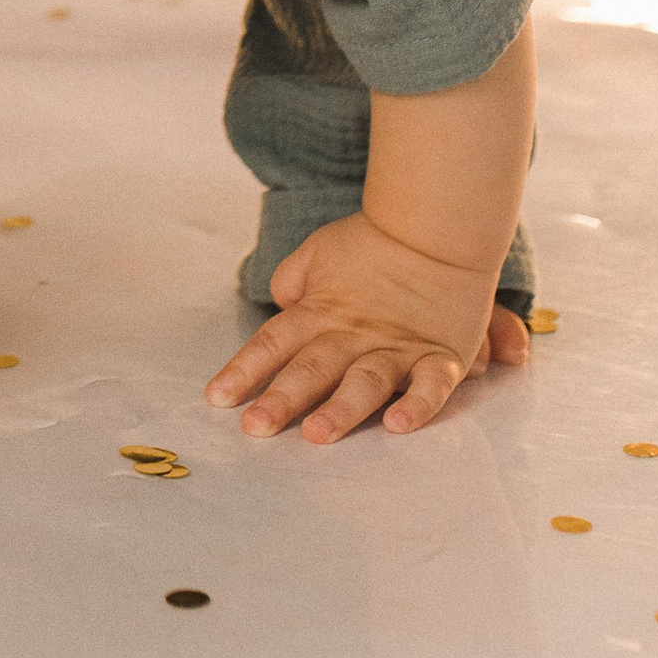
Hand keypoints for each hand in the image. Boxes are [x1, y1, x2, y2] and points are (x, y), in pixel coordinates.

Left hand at [205, 207, 532, 443]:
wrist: (437, 223)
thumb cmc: (373, 240)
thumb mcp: (319, 251)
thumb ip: (293, 280)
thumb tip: (279, 302)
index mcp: (320, 312)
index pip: (273, 343)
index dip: (244, 370)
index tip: (217, 398)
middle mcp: (354, 334)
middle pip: (312, 369)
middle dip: (282, 399)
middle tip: (255, 428)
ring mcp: (398, 347)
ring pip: (366, 382)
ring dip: (341, 409)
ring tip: (318, 434)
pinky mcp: (440, 355)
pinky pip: (432, 384)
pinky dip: (418, 405)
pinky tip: (398, 425)